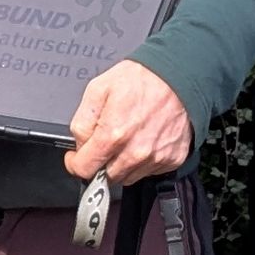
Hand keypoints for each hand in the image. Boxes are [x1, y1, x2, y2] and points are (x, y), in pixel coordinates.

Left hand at [63, 58, 192, 184]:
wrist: (179, 76)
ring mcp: (155, 158)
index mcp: (113, 135)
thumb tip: (79, 144)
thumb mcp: (98, 89)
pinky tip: (144, 140)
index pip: (84, 169)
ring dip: (121, 165)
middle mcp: (135, 152)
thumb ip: (82, 121)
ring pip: (127, 177)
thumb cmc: (141, 79)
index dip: (75, 163)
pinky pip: (149, 171)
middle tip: (104, 144)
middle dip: (99, 163)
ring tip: (127, 139)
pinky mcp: (171, 160)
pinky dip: (142, 161)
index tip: (76, 157)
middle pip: (105, 178)